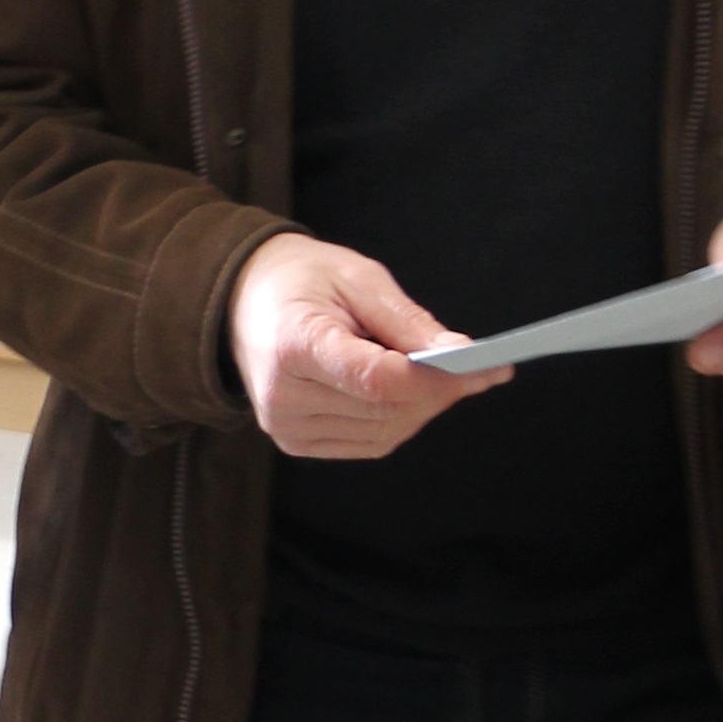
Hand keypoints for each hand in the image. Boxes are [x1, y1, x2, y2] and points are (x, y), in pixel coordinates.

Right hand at [225, 230, 497, 460]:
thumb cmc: (301, 279)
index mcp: (293, 345)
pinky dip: (399, 421)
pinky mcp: (294, 441)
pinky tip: (410, 394)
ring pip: (383, 434)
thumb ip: (408, 321)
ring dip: (423, 409)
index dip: (434, 379)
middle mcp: (283, 396)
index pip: (377, 380)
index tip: (482, 366)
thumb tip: (460, 355)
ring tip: (444, 376)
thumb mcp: (358, 278)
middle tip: (479, 369)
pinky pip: (367, 443)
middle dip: (440, 393)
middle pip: (385, 411)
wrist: (240, 299)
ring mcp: (286, 426)